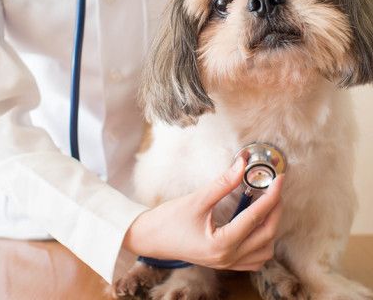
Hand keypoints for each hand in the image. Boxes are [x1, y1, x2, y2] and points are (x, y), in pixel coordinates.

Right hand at [122, 157, 283, 270]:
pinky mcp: (224, 263)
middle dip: (275, 209)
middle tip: (275, 188)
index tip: (278, 179)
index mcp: (221, 244)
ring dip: (271, 227)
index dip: (271, 196)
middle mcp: (228, 258)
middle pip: (267, 235)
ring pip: (264, 251)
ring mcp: (227, 264)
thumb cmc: (168, 220)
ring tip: (267, 205)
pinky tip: (256, 226)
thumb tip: (241, 165)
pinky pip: (254, 259)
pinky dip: (262, 243)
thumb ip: (222, 183)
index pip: (256, 217)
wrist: (150, 238)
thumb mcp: (196, 199)